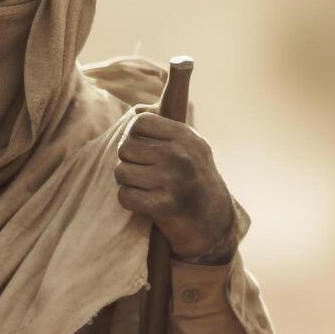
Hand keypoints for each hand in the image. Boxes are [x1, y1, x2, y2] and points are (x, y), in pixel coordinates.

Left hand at [115, 109, 237, 262]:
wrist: (214, 223)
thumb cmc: (197, 181)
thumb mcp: (192, 148)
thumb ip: (166, 128)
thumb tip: (134, 109)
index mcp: (185, 137)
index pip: (139, 122)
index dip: (131, 135)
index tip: (139, 149)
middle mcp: (179, 155)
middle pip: (125, 148)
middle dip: (128, 162)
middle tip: (142, 173)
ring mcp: (171, 180)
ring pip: (120, 172)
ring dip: (127, 182)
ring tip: (143, 187)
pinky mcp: (162, 206)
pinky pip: (124, 196)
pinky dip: (129, 201)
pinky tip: (144, 203)